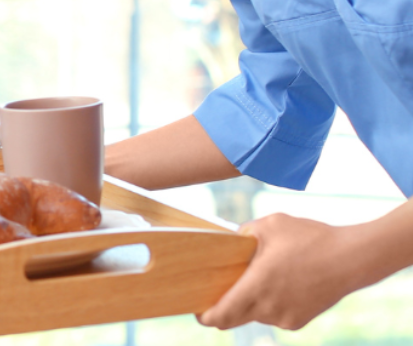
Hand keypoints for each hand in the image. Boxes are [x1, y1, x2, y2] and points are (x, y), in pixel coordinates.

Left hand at [197, 213, 362, 330]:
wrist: (351, 258)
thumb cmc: (307, 238)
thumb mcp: (268, 225)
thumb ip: (241, 236)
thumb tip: (227, 244)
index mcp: (257, 287)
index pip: (221, 315)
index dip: (205, 315)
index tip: (196, 309)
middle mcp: (269, 309)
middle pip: (233, 319)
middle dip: (221, 308)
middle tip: (214, 290)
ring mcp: (284, 318)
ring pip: (253, 315)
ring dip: (247, 301)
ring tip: (255, 275)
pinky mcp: (298, 320)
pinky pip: (272, 314)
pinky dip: (266, 302)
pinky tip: (276, 281)